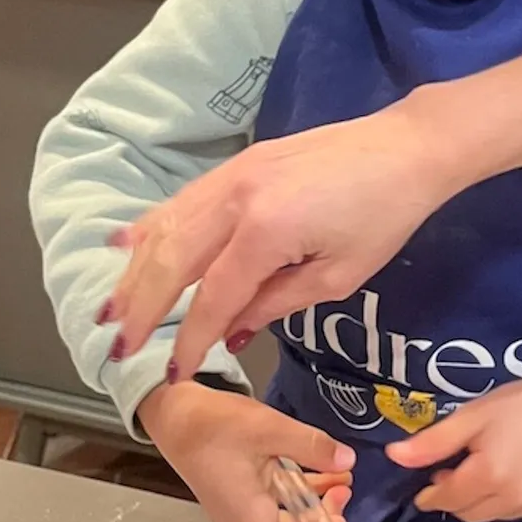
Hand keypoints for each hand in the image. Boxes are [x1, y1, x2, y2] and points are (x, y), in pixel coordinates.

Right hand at [105, 98, 463, 381]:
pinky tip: (127, 246)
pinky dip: (152, 226)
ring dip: (136, 270)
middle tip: (119, 348)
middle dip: (143, 308)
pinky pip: (183, 201)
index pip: (214, 297)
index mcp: (266, 232)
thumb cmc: (385, 216)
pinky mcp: (239, 164)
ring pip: (168, 227)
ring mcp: (234, 175)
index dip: (191, 339)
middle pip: (173, 260)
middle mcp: (237, 199)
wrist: (408, 148)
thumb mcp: (340, 275)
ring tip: (113, 308)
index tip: (173, 373)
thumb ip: (278, 302)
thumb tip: (232, 332)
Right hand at [140, 382, 356, 521]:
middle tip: (342, 495)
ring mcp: (243, 511)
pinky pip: (278, 508)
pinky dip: (303, 496)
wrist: (176, 415)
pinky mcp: (245, 496)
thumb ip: (311, 447)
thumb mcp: (269, 428)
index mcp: (247, 516)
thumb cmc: (213, 425)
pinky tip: (325, 474)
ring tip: (341, 482)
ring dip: (317, 511)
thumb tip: (348, 461)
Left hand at [387, 368, 521, 521]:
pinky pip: (516, 513)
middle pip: (466, 513)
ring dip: (480, 500)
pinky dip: (507, 500)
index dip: (431, 490)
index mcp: (488, 475)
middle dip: (455, 495)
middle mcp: (511, 500)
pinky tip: (516, 472)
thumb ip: (433, 441)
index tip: (431, 477)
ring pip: (490, 516)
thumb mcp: (475, 414)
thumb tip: (394, 457)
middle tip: (460, 465)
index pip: (445, 498)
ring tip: (489, 466)